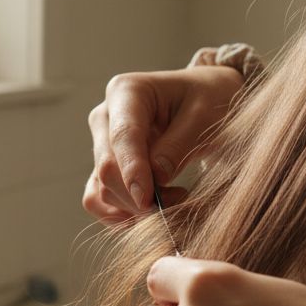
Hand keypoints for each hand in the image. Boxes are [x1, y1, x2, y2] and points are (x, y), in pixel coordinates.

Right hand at [83, 65, 245, 222]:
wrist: (205, 101)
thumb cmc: (208, 100)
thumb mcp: (205, 115)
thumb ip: (179, 145)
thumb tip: (156, 178)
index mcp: (126, 91)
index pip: (123, 136)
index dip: (133, 171)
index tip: (148, 200)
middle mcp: (104, 116)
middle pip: (107, 167)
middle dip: (138, 195)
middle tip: (179, 199)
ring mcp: (101, 144)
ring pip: (101, 189)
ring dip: (134, 207)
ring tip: (174, 199)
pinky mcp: (103, 167)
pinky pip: (97, 200)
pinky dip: (121, 214)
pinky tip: (150, 213)